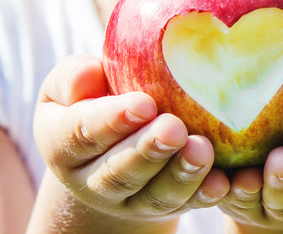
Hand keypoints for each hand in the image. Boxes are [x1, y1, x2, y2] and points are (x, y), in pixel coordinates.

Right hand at [32, 55, 229, 228]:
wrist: (109, 145)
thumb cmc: (92, 98)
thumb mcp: (69, 85)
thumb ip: (73, 77)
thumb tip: (88, 76)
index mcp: (61, 144)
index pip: (80, 134)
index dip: (110, 121)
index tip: (143, 103)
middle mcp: (91, 181)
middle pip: (118, 173)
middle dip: (148, 150)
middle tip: (174, 128)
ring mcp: (130, 200)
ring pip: (154, 195)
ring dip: (181, 174)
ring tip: (202, 149)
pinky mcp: (164, 206)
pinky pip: (185, 204)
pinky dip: (204, 194)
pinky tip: (221, 181)